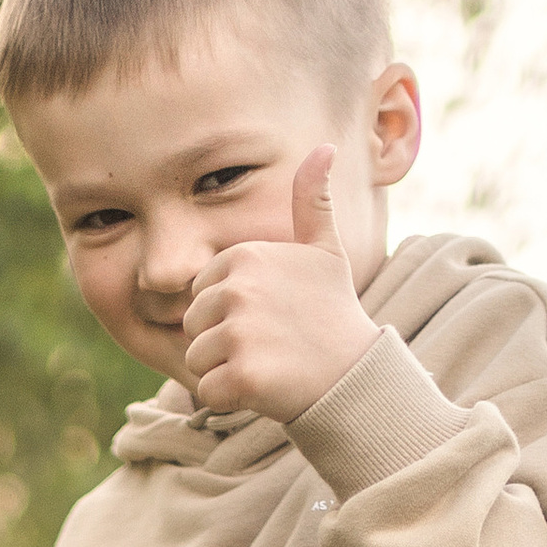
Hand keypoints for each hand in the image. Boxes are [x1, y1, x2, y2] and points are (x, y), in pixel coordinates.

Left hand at [181, 149, 379, 425]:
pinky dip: (230, 399)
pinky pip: (207, 391)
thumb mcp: (326, 250)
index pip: (201, 293)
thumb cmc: (333, 313)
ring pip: (197, 360)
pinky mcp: (241, 375)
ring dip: (225, 371)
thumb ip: (312, 201)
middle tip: (269, 345)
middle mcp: (239, 289)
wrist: (353, 374)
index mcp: (246, 256)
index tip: (268, 317)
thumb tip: (324, 147)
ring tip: (268, 365)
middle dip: (222, 343)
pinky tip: (263, 389)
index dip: (228, 313)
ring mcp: (239, 332)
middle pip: (193, 326)